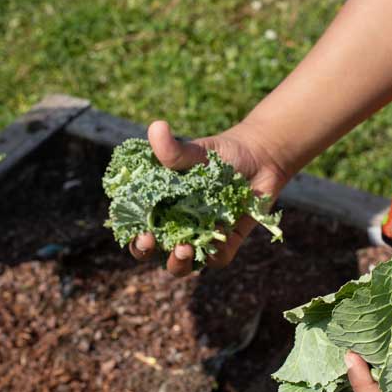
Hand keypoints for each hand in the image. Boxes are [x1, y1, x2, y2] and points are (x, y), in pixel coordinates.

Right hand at [129, 120, 290, 276]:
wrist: (261, 158)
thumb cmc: (221, 153)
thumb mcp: (196, 150)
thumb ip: (174, 150)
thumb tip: (156, 127)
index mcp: (159, 206)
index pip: (135, 226)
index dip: (131, 235)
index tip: (137, 230)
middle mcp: (175, 226)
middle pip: (152, 251)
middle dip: (147, 252)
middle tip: (151, 242)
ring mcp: (200, 238)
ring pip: (181, 264)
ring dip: (177, 263)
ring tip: (183, 249)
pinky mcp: (226, 243)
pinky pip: (216, 259)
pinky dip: (214, 255)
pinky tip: (216, 241)